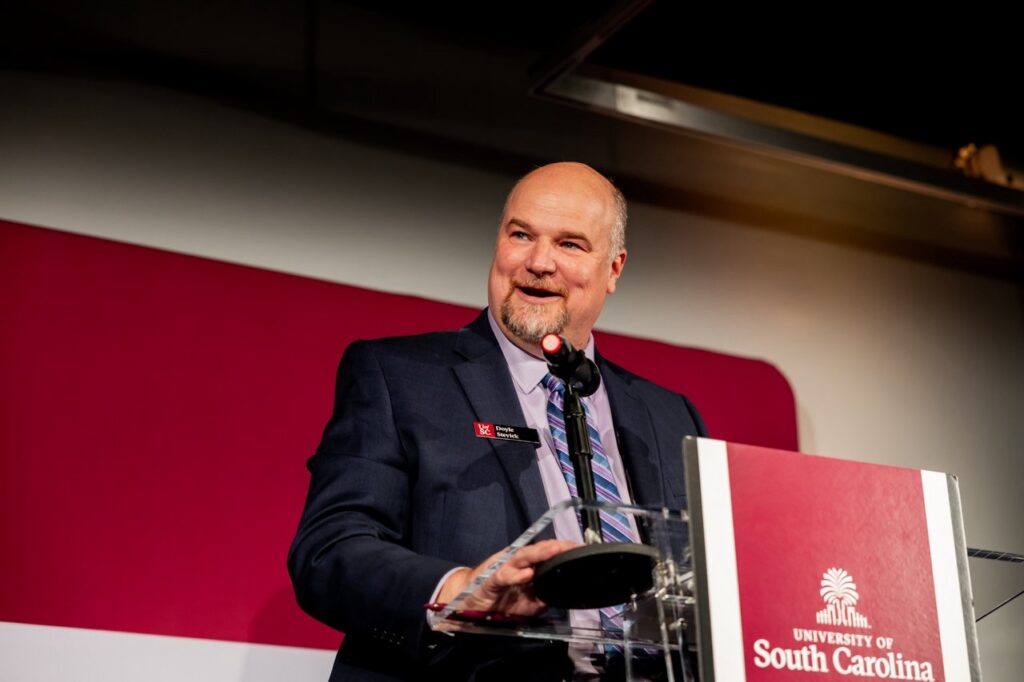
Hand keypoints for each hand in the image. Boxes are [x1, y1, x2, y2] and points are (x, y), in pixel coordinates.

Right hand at [437, 539, 578, 616]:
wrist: (468, 604)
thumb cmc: (499, 600)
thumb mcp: (527, 604)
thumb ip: (543, 598)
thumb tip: (562, 595)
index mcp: (526, 565)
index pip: (547, 554)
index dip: (564, 551)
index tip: (583, 549)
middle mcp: (516, 561)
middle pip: (538, 550)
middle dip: (556, 548)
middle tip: (575, 546)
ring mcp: (503, 567)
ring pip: (523, 557)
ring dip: (540, 553)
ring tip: (555, 550)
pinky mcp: (491, 579)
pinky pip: (504, 575)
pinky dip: (516, 575)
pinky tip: (528, 574)